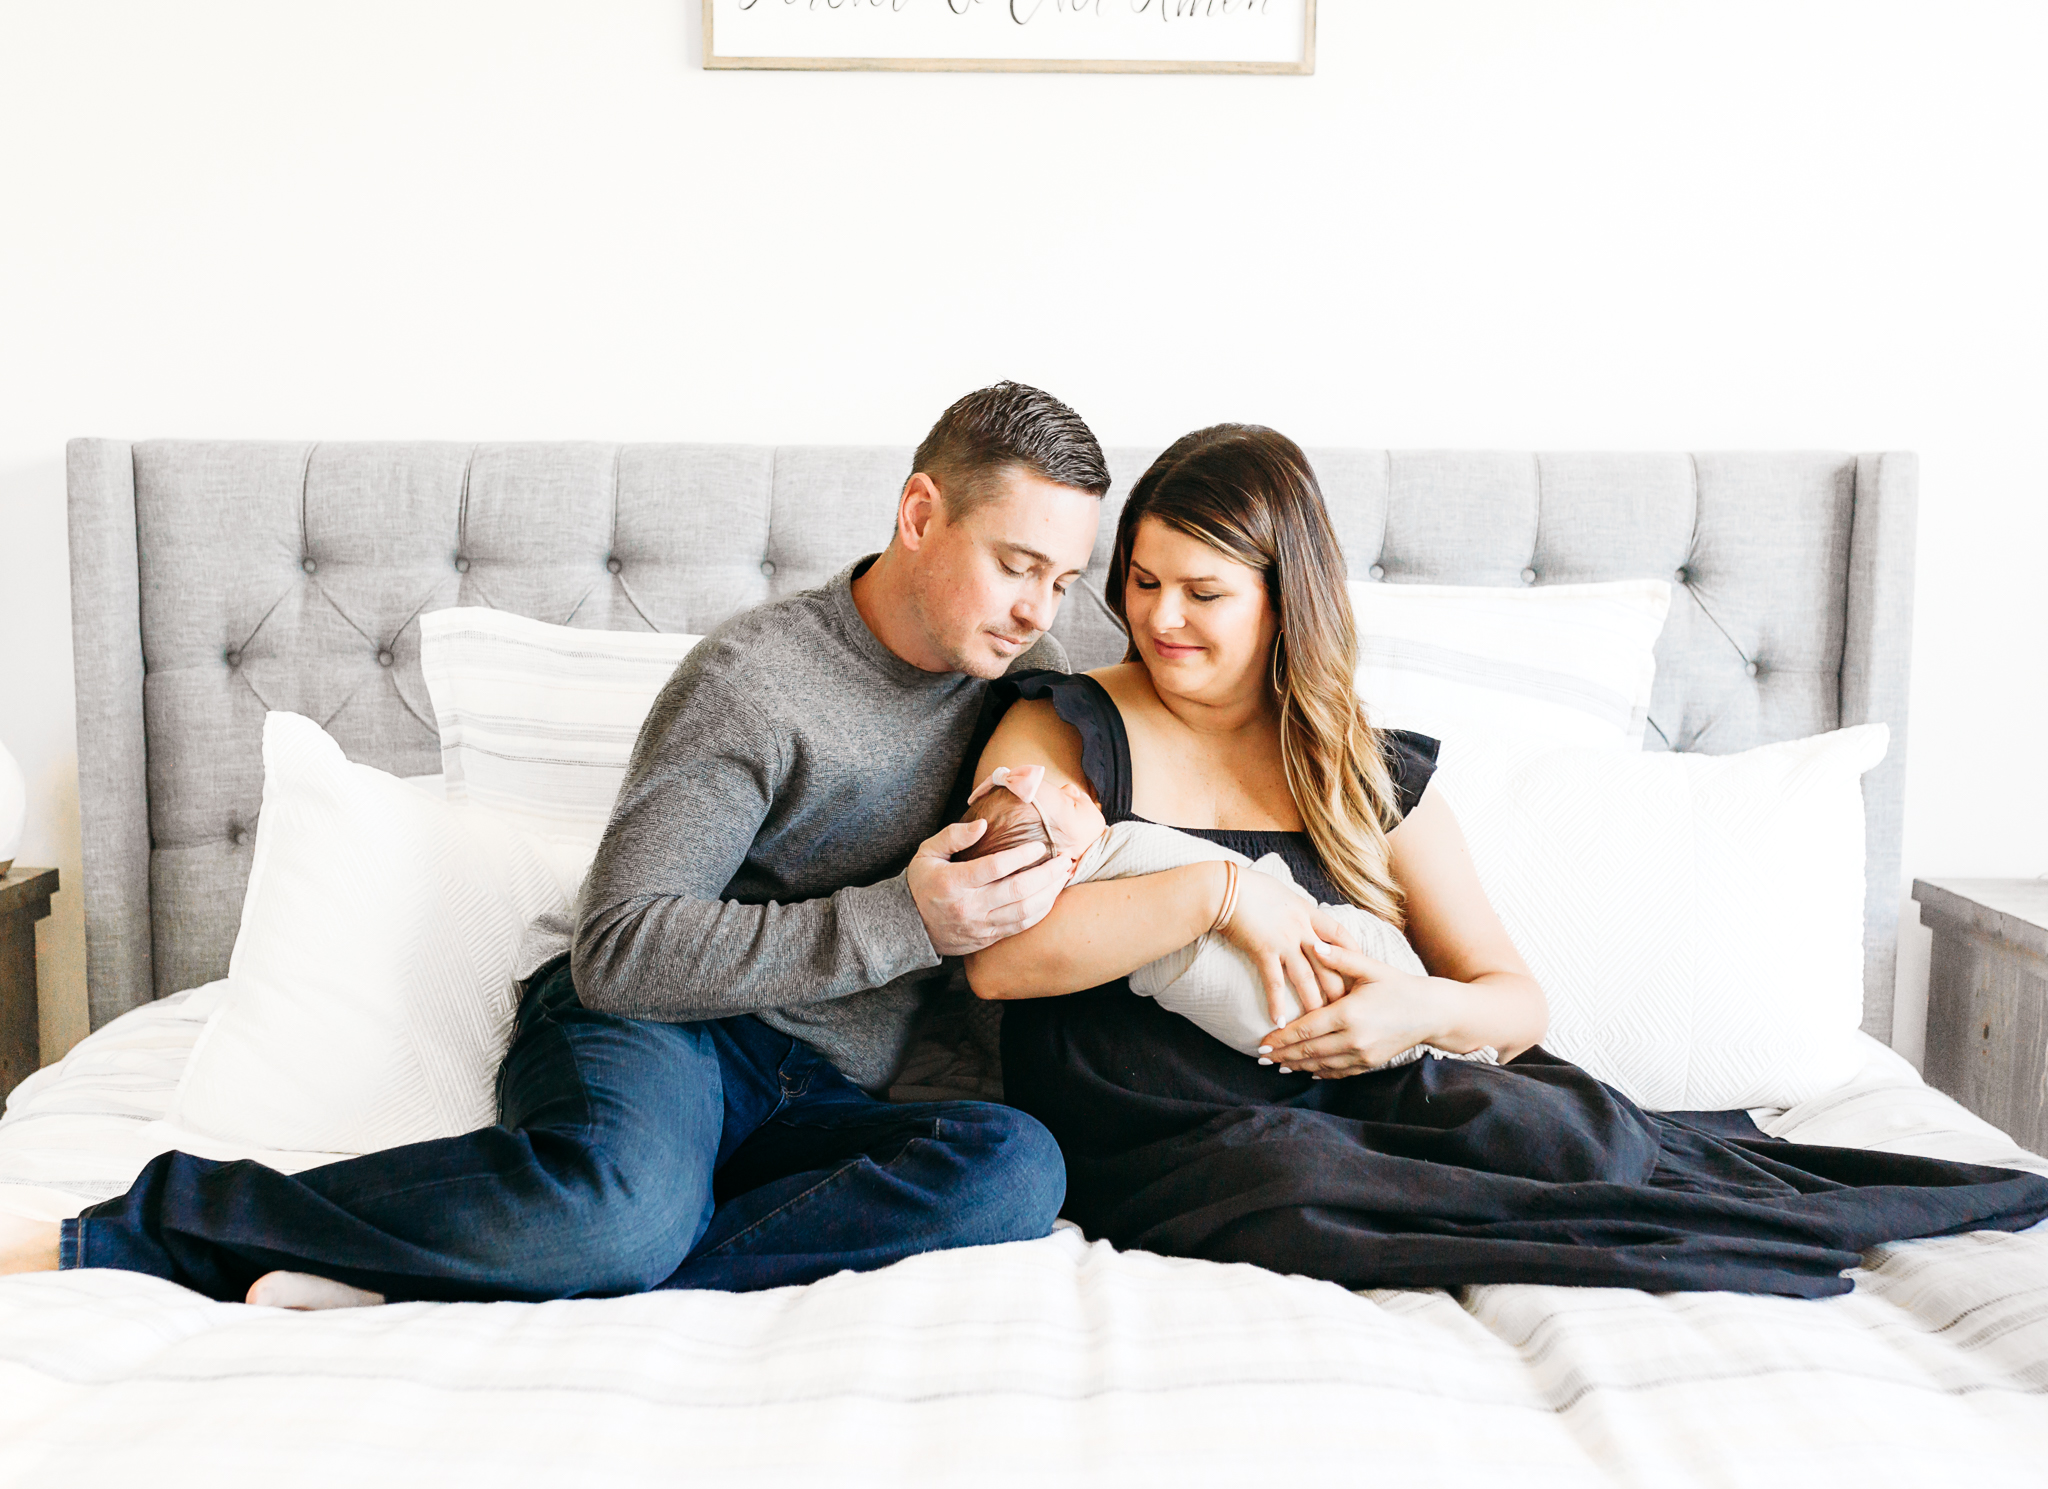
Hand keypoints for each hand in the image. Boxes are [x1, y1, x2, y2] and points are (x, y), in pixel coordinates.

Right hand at [906, 818, 1074, 956]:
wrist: (910, 926)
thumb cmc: (923, 882)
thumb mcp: (927, 852)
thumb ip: (953, 836)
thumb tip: (983, 825)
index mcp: (952, 882)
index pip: (994, 867)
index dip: (1021, 856)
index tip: (1040, 845)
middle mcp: (968, 906)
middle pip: (1017, 890)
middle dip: (1047, 874)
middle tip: (1066, 859)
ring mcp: (979, 925)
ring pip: (1024, 911)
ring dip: (1050, 893)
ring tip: (1064, 875)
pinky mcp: (987, 938)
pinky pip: (1021, 927)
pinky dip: (1041, 911)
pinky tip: (1052, 896)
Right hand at [1216, 867, 1361, 1027]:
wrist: (1226, 888)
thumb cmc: (1249, 887)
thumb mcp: (1282, 892)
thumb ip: (1295, 908)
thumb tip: (1300, 915)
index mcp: (1308, 912)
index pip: (1340, 934)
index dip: (1352, 952)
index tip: (1359, 968)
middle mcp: (1301, 928)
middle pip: (1329, 963)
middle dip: (1339, 987)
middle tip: (1346, 1006)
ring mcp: (1284, 941)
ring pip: (1307, 978)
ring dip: (1313, 1002)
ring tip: (1319, 1023)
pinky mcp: (1263, 951)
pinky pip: (1274, 982)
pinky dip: (1277, 1003)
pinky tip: (1280, 1022)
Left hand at [1258, 942, 1436, 1077]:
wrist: (1431, 1013)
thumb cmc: (1399, 986)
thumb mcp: (1371, 967)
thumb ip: (1340, 956)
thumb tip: (1311, 944)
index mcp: (1349, 1013)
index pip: (1305, 1029)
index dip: (1281, 1038)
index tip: (1261, 1042)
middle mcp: (1353, 1039)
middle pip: (1308, 1051)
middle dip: (1282, 1055)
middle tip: (1260, 1058)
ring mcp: (1362, 1055)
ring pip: (1320, 1065)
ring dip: (1296, 1066)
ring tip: (1277, 1065)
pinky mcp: (1370, 1064)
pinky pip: (1338, 1072)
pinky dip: (1319, 1072)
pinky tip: (1306, 1070)